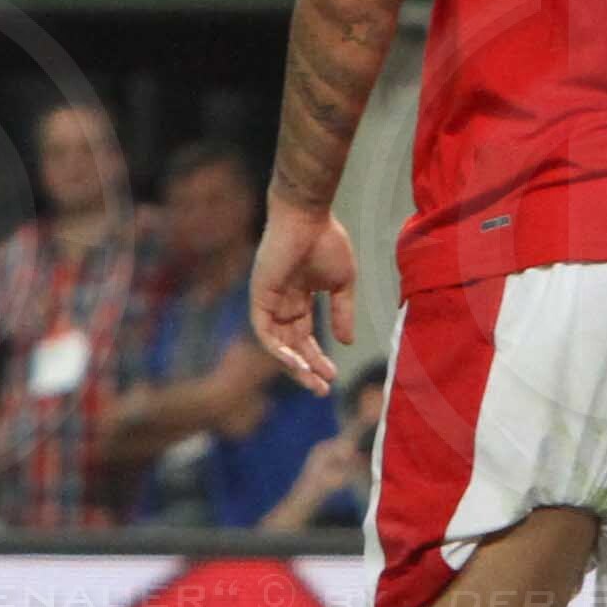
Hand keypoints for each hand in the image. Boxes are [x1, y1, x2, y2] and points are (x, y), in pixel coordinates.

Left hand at [249, 193, 355, 391]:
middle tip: (322, 390)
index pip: (305, 337)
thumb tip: (347, 343)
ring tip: (313, 382)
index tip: (333, 376)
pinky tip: (297, 363)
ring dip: (294, 366)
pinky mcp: (259, 297)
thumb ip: (342, 313)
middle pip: (292, 345)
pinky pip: (265, 332)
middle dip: (307, 369)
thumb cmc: (327, 241)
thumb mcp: (342, 284)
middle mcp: (281, 303)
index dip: (318, 358)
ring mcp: (268, 301)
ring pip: (278, 344)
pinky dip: (279, 350)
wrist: (308, 217)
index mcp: (300, 299)